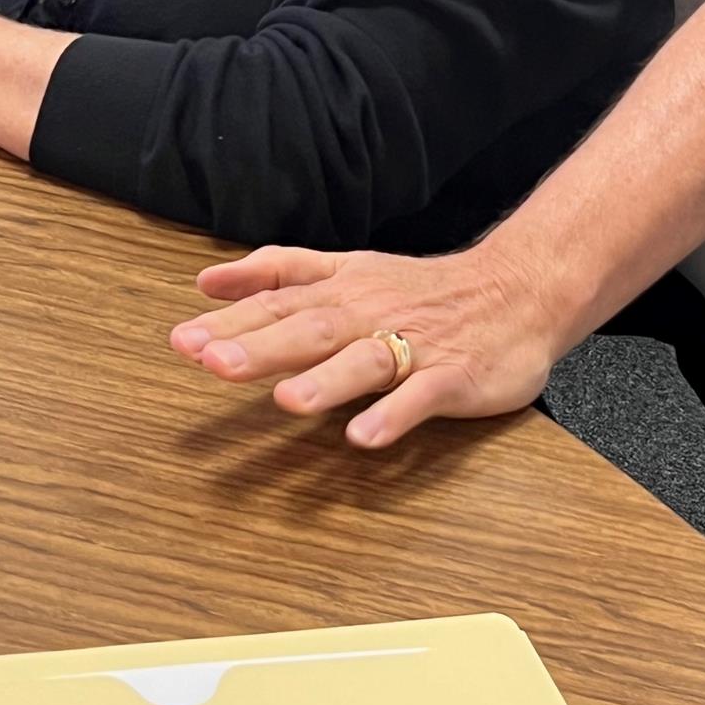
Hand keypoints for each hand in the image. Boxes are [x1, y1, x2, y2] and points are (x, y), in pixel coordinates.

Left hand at [169, 243, 561, 447]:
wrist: (520, 290)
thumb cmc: (425, 289)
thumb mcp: (350, 267)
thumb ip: (281, 272)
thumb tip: (207, 281)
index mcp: (345, 289)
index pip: (280, 302)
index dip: (232, 321)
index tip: (183, 341)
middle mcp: (374, 314)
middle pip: (314, 329)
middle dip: (264, 347)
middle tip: (214, 363)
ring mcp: (415, 347)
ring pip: (367, 361)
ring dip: (327, 381)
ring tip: (288, 403)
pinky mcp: (453, 377)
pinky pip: (422, 397)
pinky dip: (394, 415)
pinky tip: (366, 438)